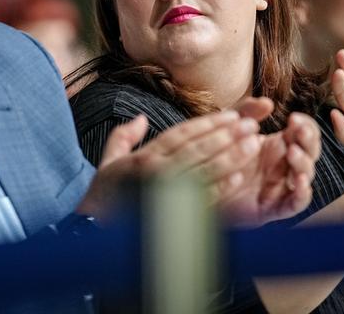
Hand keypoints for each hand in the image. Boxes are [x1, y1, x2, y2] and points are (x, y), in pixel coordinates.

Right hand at [76, 109, 259, 220]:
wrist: (90, 227)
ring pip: (202, 171)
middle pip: (197, 149)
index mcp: (143, 158)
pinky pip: (199, 201)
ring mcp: (163, 194)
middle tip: (251, 126)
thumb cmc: (104, 192)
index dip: (208, 123)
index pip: (181, 134)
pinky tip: (239, 178)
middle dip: (227, 136)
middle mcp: (154, 172)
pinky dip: (220, 189)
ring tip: (254, 145)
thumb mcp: (110, 158)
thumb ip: (125, 136)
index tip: (232, 115)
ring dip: (231, 157)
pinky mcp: (171, 215)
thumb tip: (140, 119)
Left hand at [218, 110, 320, 225]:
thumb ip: (246, 113)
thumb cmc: (219, 156)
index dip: (305, 125)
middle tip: (299, 131)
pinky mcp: (274, 207)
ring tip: (292, 152)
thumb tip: (266, 102)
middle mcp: (285, 165)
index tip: (294, 118)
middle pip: (310, 152)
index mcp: (279, 145)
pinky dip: (302, 193)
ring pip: (305, 175)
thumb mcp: (231, 129)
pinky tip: (300, 182)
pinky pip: (296, 203)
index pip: (304, 132)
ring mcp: (281, 186)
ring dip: (303, 163)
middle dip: (308, 140)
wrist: (203, 186)